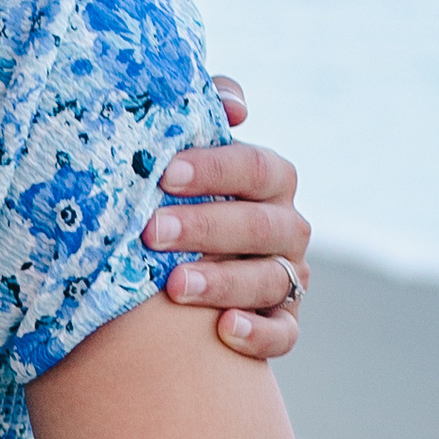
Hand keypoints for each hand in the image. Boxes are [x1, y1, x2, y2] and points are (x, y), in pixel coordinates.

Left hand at [144, 77, 311, 361]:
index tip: (164, 174)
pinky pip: (284, 332)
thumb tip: (236, 106)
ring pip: (271, 278)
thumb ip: (204, 115)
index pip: (254, 168)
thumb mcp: (181, 156)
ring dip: (223, 281)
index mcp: (269, 181)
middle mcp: (286, 227)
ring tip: (174, 288)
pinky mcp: (283, 323)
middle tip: (150, 233)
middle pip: (261, 225)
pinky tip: (225, 330)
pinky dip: (259, 332)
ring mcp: (287, 276)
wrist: (168, 269)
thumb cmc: (174, 198)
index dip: (214, 169)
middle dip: (205, 227)